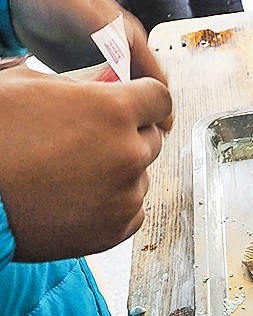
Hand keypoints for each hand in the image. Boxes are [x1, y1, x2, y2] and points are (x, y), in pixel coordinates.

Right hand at [0, 67, 171, 260]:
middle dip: (129, 135)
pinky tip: (81, 195)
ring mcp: (124, 195)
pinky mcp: (115, 230)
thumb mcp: (28, 85)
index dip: (145, 100)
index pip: (159, 100)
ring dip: (121, 171)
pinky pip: (133, 210)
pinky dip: (114, 203)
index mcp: (112, 111)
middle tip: (92, 139)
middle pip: (151, 139)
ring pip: (141, 176)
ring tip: (76, 171)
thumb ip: (77, 85)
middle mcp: (128, 154)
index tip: (138, 104)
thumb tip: (98, 85)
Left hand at [9, 0, 172, 130]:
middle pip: (145, 88)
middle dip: (147, 110)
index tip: (162, 121)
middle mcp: (123, 52)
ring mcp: (107, 63)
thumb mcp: (81, 9)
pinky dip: (106, 107)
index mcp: (129, 37)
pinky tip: (99, 118)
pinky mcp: (90, 71)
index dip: (161, 100)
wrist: (20, 0)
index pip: (156, 74)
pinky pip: (104, 94)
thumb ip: (104, 27)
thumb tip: (125, 46)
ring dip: (127, 110)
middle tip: (145, 131)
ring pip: (126, 94)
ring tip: (124, 128)